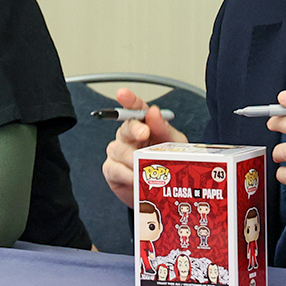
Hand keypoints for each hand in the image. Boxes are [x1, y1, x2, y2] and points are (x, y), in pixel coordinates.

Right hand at [102, 88, 186, 205]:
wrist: (161, 192)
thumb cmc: (166, 163)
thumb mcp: (173, 144)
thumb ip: (164, 128)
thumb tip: (154, 112)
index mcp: (143, 125)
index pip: (135, 109)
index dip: (129, 100)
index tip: (122, 93)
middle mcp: (128, 136)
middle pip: (125, 127)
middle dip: (135, 129)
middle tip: (144, 133)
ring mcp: (117, 152)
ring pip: (119, 149)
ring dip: (133, 157)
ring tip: (144, 166)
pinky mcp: (112, 170)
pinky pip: (115, 169)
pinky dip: (127, 174)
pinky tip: (135, 178)